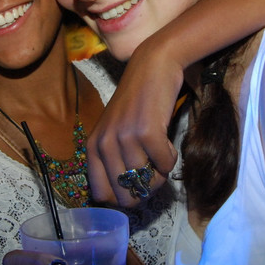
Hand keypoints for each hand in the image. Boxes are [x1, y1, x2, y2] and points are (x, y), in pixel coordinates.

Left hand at [88, 40, 182, 205]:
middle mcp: (105, 144)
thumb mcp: (114, 131)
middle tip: (153, 173)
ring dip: (160, 174)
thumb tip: (127, 197)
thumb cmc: (136, 103)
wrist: (152, 66)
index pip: (102, 194)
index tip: (135, 187)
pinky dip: (171, 158)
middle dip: (144, 191)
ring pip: (147, 182)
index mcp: (93, 147)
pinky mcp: (147, 132)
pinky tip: (167, 142)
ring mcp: (125, 138)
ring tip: (161, 154)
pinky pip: (165, 165)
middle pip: (126, 196)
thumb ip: (113, 160)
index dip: (122, 197)